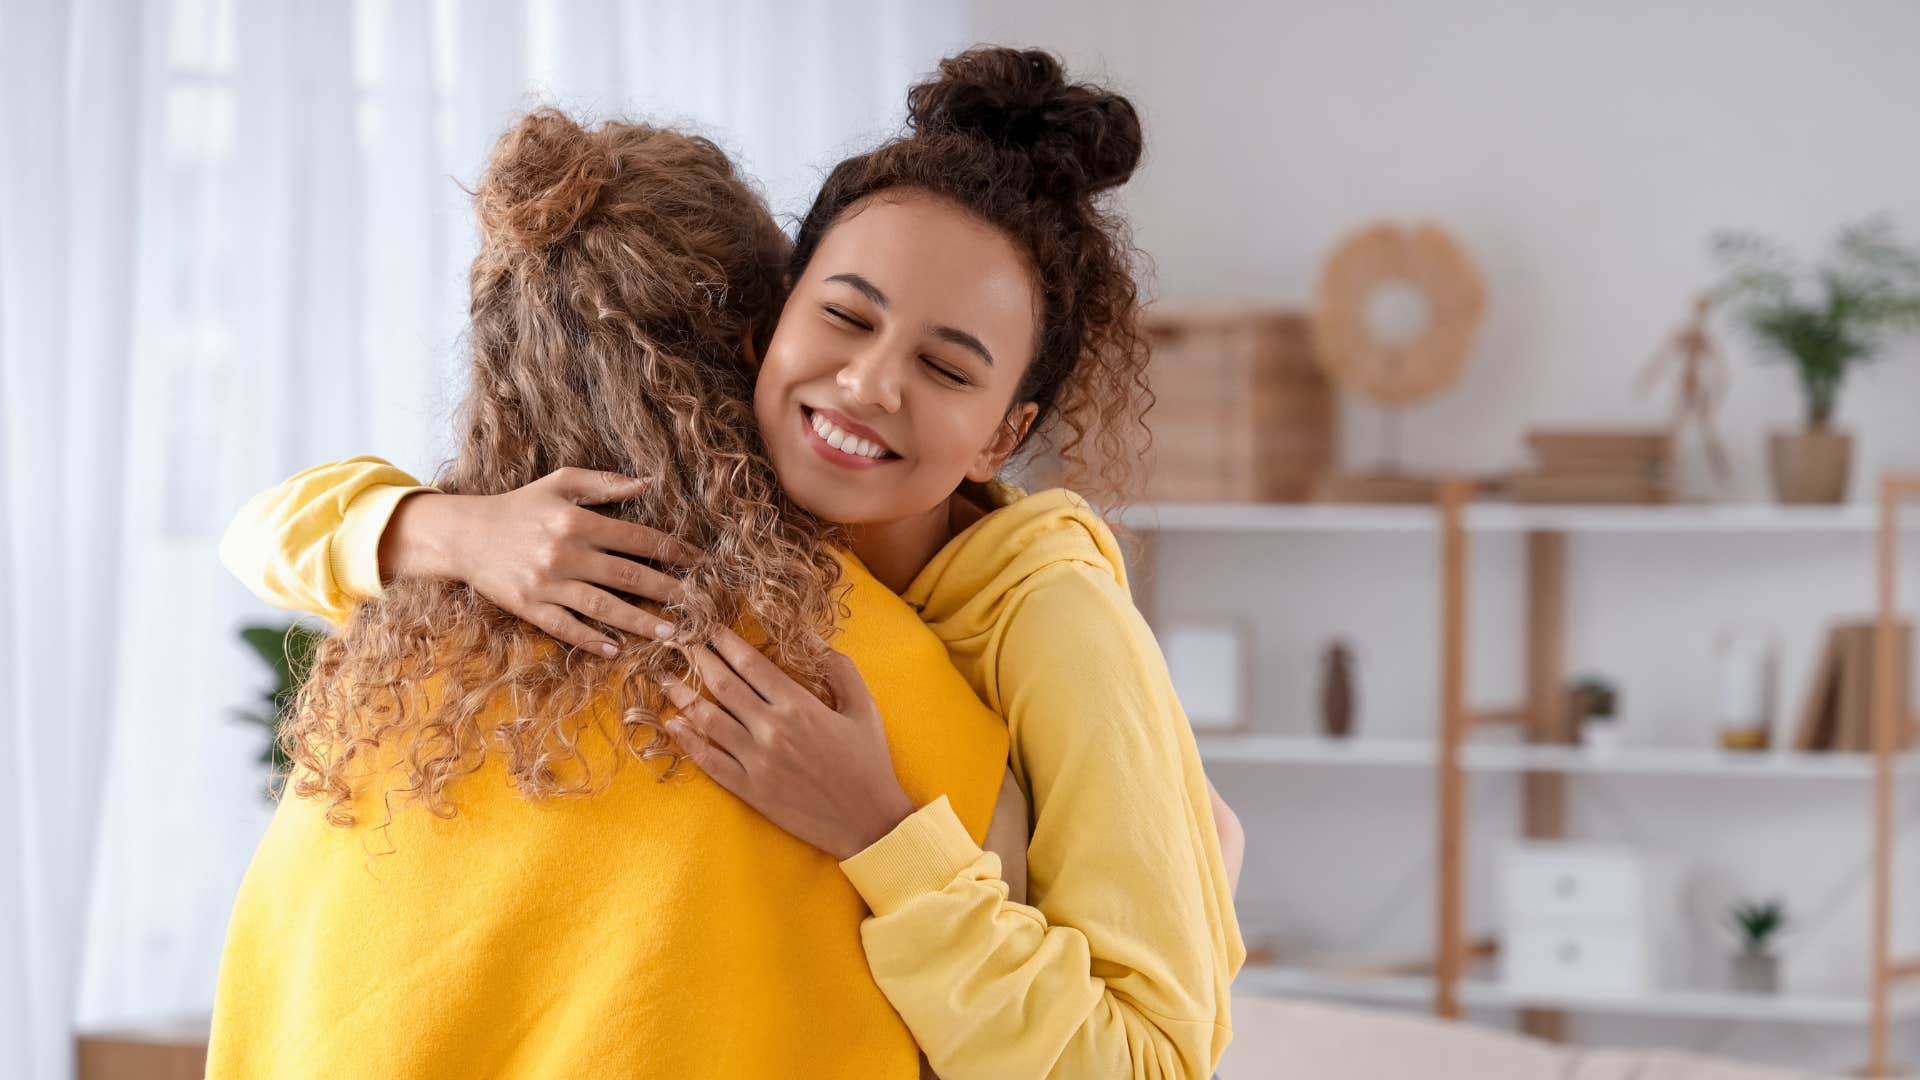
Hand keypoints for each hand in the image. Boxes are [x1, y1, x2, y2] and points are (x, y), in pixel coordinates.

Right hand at [381, 467, 699, 656]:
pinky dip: (591, 640)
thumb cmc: (519, 506)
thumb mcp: (559, 483)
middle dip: (668, 590)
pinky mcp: (530, 607)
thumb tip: (647, 483)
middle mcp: (565, 553)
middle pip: (628, 575)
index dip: (672, 549)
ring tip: (672, 633)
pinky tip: (616, 649)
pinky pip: (566, 627)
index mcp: (577, 521)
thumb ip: (604, 483)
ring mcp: (548, 583)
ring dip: (641, 622)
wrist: (465, 534)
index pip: (637, 538)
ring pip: (604, 607)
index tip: (699, 561)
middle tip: (699, 604)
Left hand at [657, 626, 916, 860]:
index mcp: (798, 705)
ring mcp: (756, 761)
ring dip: (682, 695)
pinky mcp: (748, 789)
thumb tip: (808, 636)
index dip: (724, 641)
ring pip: (708, 720)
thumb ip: (836, 667)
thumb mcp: (863, 706)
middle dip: (697, 658)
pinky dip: (687, 740)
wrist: (868, 821)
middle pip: (722, 685)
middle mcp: (771, 729)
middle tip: (677, 641)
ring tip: (664, 677)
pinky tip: (672, 724)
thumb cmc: (869, 760)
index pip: (750, 663)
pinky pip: (708, 760)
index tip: (707, 626)